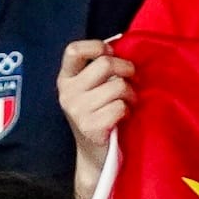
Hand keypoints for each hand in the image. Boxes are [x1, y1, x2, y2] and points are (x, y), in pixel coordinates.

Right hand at [57, 39, 135, 169]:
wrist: (96, 157)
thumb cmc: (100, 117)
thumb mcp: (92, 91)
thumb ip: (98, 70)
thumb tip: (120, 42)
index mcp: (65, 79)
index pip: (74, 50)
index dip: (97, 46)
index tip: (112, 53)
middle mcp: (67, 93)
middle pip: (106, 64)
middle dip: (127, 69)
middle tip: (133, 80)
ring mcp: (77, 110)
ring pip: (118, 86)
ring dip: (131, 94)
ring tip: (128, 104)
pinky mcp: (91, 127)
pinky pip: (120, 107)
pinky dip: (128, 111)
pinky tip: (123, 118)